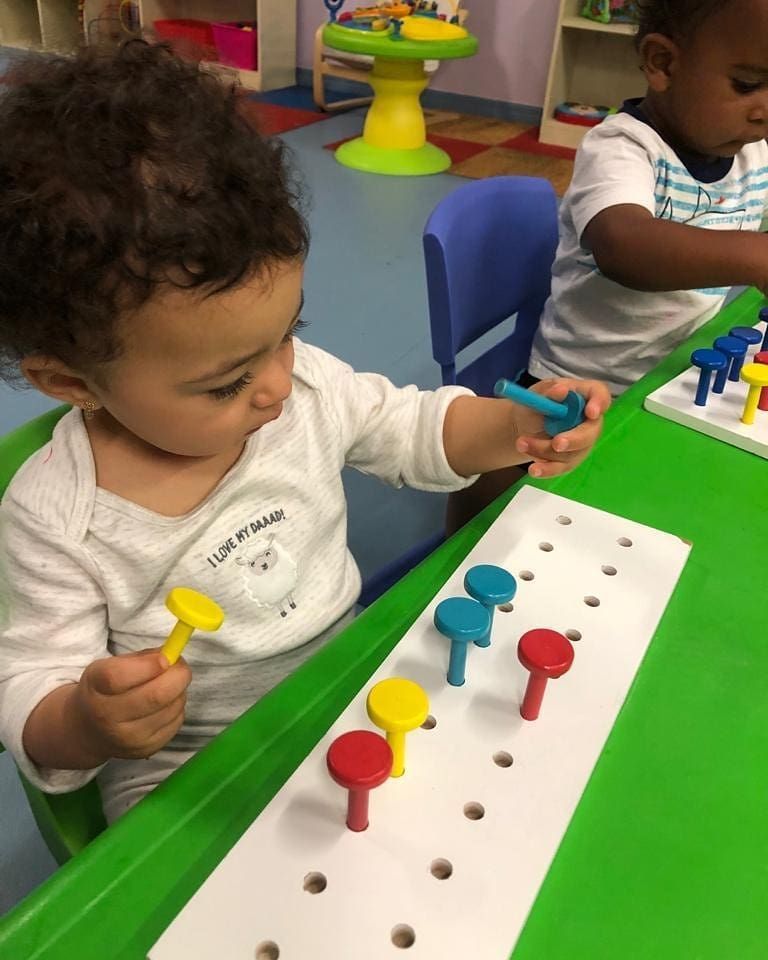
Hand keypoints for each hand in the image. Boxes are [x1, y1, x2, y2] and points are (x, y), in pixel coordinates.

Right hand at [73, 649, 191, 762]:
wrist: (88, 730)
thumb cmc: (105, 690)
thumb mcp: (109, 666)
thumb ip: (141, 658)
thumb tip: (172, 657)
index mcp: (96, 687)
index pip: (118, 677)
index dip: (148, 665)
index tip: (165, 657)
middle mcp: (107, 717)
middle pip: (155, 696)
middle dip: (178, 675)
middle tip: (180, 666)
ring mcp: (127, 738)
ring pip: (172, 707)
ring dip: (179, 691)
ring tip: (168, 686)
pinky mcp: (145, 749)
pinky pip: (176, 721)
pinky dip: (177, 708)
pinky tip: (164, 705)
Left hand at [514, 377, 610, 478]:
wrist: (521, 426)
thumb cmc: (535, 406)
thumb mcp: (536, 395)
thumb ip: (548, 392)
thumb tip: (561, 390)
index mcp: (583, 395)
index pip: (600, 394)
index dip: (599, 403)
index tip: (590, 412)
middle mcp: (588, 420)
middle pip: (591, 432)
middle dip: (574, 439)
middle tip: (556, 443)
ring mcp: (581, 443)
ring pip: (572, 453)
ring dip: (545, 450)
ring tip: (521, 443)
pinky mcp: (570, 460)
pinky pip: (562, 467)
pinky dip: (547, 469)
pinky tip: (534, 469)